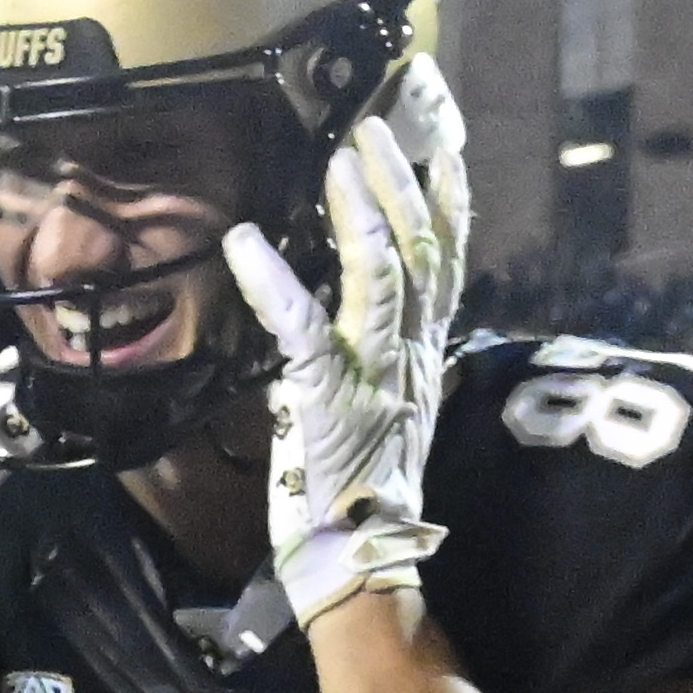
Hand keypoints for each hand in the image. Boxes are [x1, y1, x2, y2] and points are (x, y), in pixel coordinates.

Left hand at [220, 60, 468, 626]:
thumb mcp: (390, 410)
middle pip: (419, 254)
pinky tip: (245, 244)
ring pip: (382, 278)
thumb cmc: (361, 492)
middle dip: (400, 183)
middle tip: (375, 128)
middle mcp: (407, 359)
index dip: (448, 203)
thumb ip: (389, 357)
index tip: (441, 148)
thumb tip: (371, 308)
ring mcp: (371, 379)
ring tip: (341, 158)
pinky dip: (276, 284)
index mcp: (422, 358)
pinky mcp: (328, 403)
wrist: (359, 563)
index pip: (447, 265)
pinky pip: (305, 332)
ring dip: (360, 213)